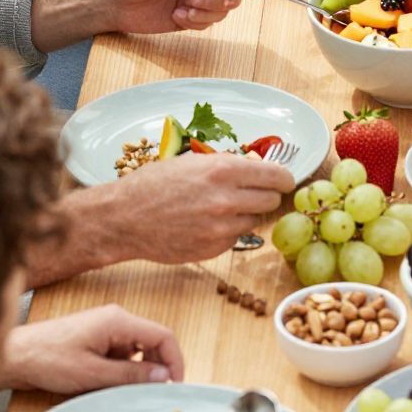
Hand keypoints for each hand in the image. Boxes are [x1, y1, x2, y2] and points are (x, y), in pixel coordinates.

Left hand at [4, 306, 183, 395]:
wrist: (14, 357)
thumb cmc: (47, 360)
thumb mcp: (93, 374)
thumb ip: (131, 375)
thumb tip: (164, 376)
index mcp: (118, 321)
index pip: (163, 336)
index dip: (175, 361)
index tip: (176, 385)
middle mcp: (115, 320)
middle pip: (153, 342)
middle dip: (158, 367)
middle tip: (155, 394)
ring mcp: (105, 329)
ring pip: (138, 349)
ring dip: (140, 371)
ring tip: (131, 392)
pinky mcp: (96, 339)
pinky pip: (122, 354)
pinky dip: (124, 370)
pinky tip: (113, 385)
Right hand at [99, 153, 294, 263]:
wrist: (125, 217)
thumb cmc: (154, 185)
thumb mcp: (193, 163)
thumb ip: (228, 166)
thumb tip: (258, 170)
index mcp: (224, 170)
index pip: (277, 176)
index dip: (284, 179)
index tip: (286, 181)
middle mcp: (227, 199)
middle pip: (272, 201)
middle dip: (266, 196)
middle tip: (252, 194)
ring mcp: (222, 228)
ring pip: (254, 220)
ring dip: (244, 214)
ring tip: (218, 209)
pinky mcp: (214, 249)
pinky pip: (236, 238)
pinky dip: (228, 232)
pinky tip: (204, 224)